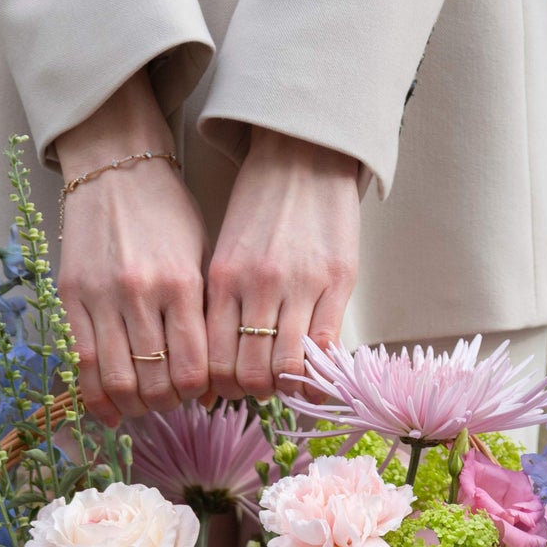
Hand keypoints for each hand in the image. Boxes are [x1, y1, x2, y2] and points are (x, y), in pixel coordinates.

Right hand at [56, 74, 208, 426]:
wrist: (116, 166)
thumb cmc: (166, 213)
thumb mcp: (200, 257)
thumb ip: (202, 317)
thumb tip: (205, 381)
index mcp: (181, 283)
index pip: (190, 367)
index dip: (194, 393)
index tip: (195, 395)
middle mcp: (140, 293)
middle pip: (153, 381)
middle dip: (164, 404)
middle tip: (168, 403)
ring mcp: (101, 296)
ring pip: (116, 379)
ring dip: (131, 404)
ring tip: (140, 405)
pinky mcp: (70, 295)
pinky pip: (80, 361)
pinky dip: (95, 395)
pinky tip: (107, 409)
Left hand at [206, 129, 360, 402]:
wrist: (303, 155)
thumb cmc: (259, 208)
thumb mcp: (226, 253)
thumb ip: (220, 307)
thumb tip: (207, 374)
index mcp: (224, 278)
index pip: (215, 360)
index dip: (221, 387)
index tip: (229, 388)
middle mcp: (259, 285)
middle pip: (250, 371)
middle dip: (252, 391)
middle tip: (258, 387)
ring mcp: (301, 284)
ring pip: (287, 365)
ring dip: (285, 386)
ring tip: (286, 381)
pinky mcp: (338, 280)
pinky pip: (327, 345)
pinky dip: (319, 371)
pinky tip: (316, 375)